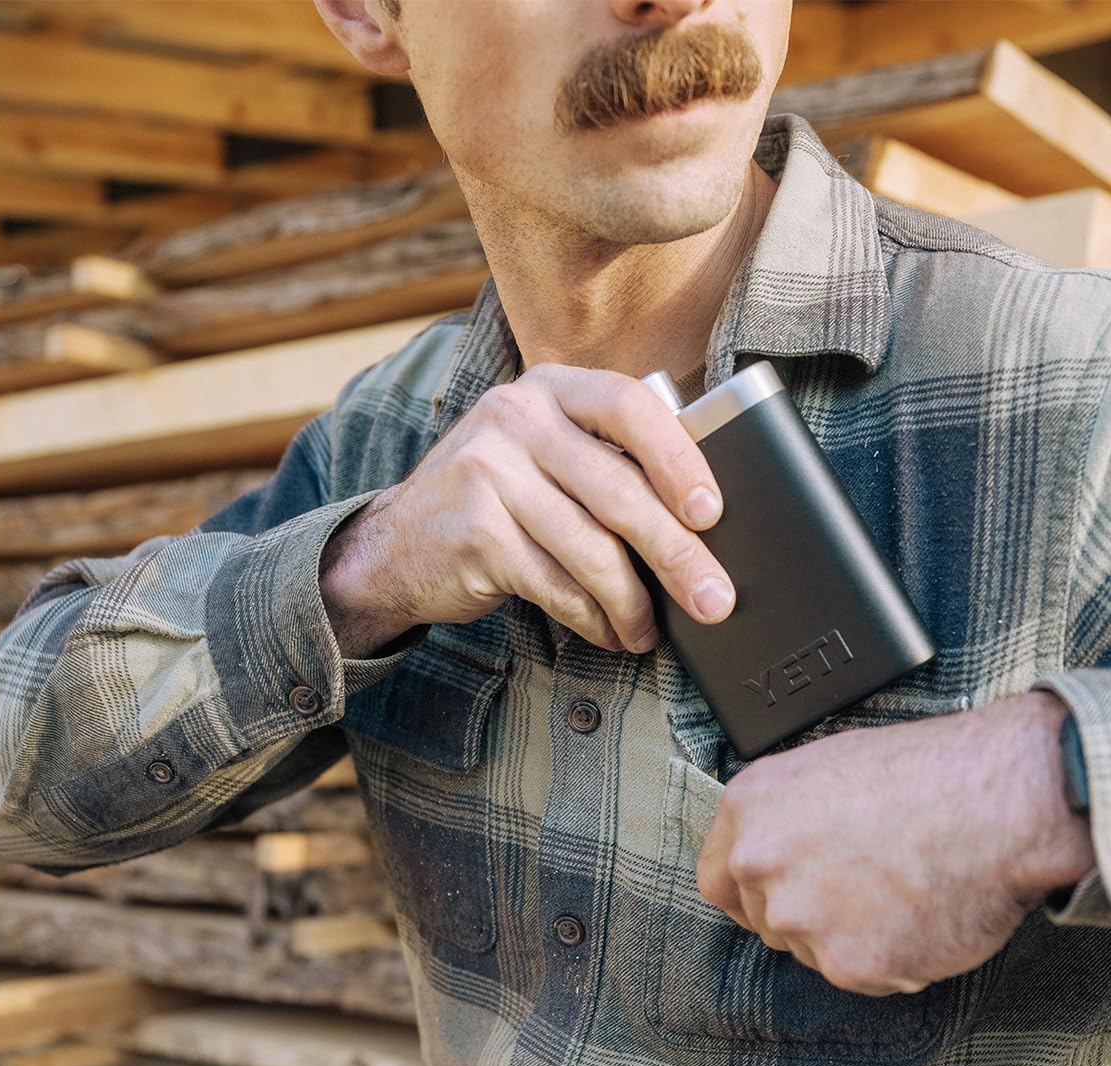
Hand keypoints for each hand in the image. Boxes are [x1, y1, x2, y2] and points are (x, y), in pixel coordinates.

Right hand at [318, 363, 736, 657]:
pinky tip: (610, 633)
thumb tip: (703, 523)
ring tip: (649, 632)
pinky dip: (593, 619)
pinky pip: (557, 586)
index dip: (679, 459)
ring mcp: (489, 472)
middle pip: (620, 491)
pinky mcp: (476, 532)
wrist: (395, 545)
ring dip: (633, 603)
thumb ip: (608, 461)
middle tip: (715, 598)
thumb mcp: (546, 454)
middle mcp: (516, 417)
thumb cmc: (497, 501)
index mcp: (550, 388)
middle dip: (677, 555)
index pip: (629, 407)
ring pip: (592, 549)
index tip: (712, 512)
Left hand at [695, 692, 1095, 995]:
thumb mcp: (830, 768)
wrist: (1002, 799)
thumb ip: (785, 819)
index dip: (751, 892)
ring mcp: (802, 918)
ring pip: (814, 952)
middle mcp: (760, 864)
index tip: (779, 896)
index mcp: (749, 809)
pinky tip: (926, 915)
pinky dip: (895, 959)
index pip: (717, 879)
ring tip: (906, 891)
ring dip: (852, 937)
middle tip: (868, 887)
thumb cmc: (931, 771)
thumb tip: (777, 853)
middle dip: (810, 913)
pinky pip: (864, 976)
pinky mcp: (850, 963)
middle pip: (768, 921)